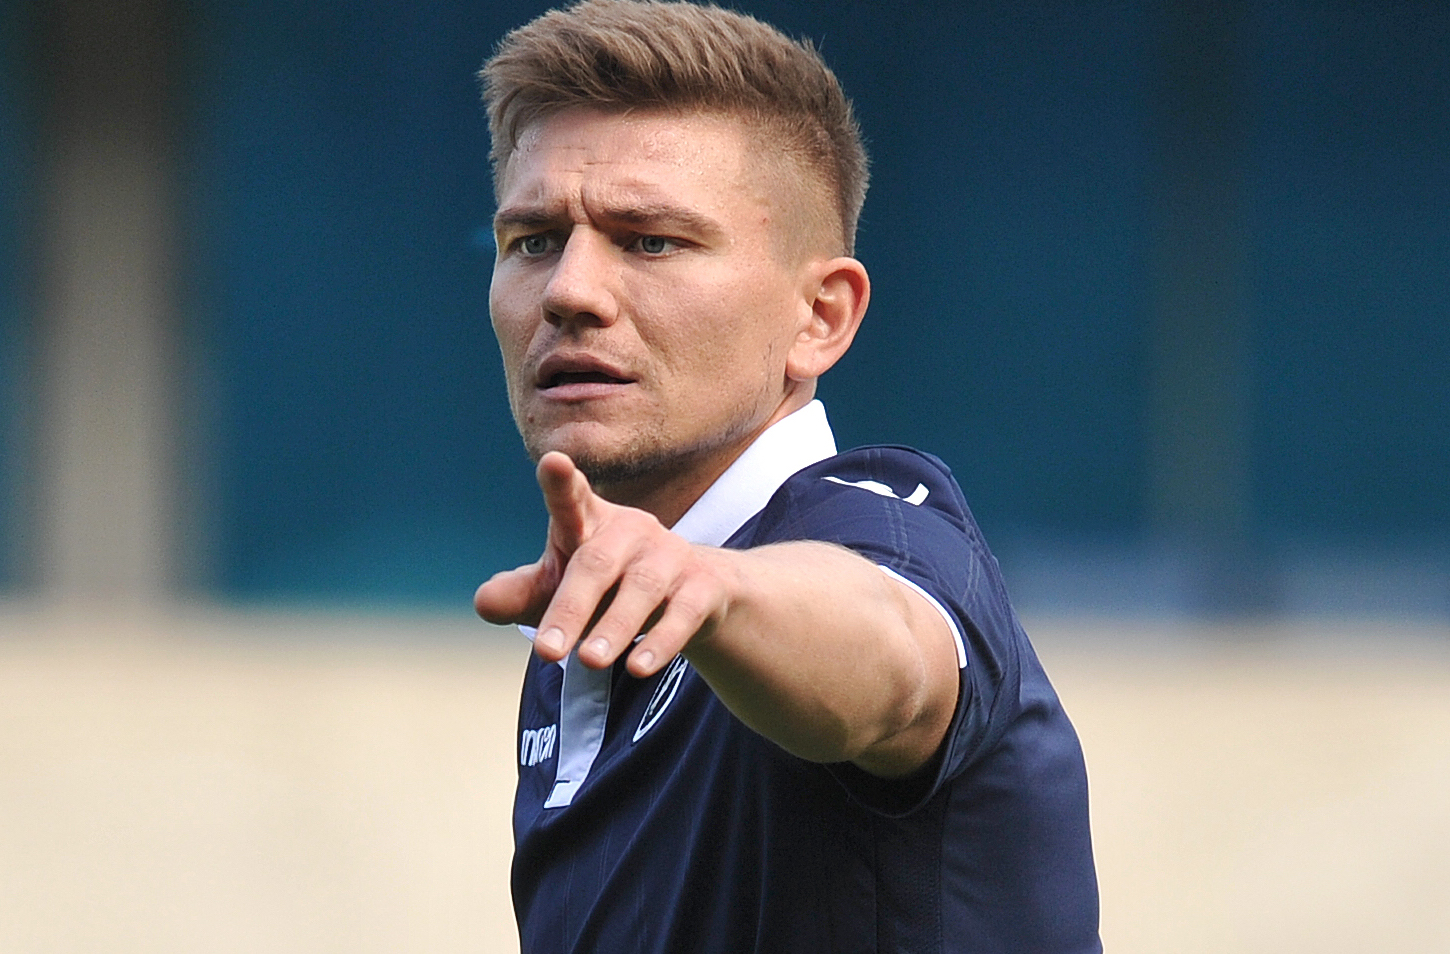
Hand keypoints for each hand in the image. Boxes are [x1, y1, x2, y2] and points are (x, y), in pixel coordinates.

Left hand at [474, 452, 730, 676]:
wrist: (691, 599)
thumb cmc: (607, 588)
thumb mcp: (560, 590)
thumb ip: (522, 594)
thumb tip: (484, 602)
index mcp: (589, 522)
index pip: (571, 499)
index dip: (562, 482)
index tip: (554, 462)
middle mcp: (631, 531)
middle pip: (596, 563)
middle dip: (571, 606)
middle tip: (545, 650)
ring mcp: (670, 556)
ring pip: (641, 588)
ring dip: (615, 626)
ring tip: (589, 660)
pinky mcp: (702, 587)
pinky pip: (682, 613)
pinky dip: (660, 641)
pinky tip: (639, 667)